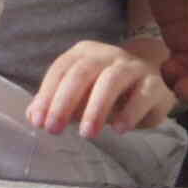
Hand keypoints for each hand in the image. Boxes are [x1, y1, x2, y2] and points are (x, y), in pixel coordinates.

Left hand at [26, 40, 176, 138]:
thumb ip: (57, 104)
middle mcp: (107, 55)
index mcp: (85, 53)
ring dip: (96, 108)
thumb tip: (33, 116)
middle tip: (54, 129)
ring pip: (111, 80)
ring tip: (88, 134)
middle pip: (82, 71)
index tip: (38, 122)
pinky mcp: (154, 83)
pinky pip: (142, 94)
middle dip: (65, 101)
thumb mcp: (81, 96)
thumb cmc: (108, 90)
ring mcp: (133, 66)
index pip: (61, 69)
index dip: (47, 95)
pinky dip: (130, 112)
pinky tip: (119, 129)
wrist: (152, 81)